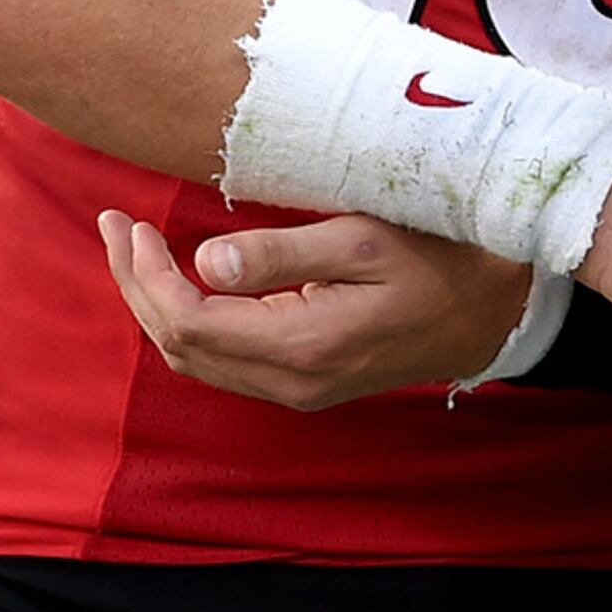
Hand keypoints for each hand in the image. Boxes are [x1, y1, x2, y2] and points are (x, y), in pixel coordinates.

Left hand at [97, 210, 531, 410]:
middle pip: (179, 345)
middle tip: (114, 224)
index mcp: (300, 346)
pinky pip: (224, 361)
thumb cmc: (440, 259)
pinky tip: (184, 280)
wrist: (496, 313)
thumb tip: (204, 262)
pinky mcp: (307, 383)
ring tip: (134, 247)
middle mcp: (290, 381)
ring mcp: (298, 389)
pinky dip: (189, 320)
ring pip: (196, 358)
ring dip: (156, 303)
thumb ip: (282, 253)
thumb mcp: (364, 240)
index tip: (130, 222)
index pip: (187, 320)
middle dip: (135, 285)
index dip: (145, 273)